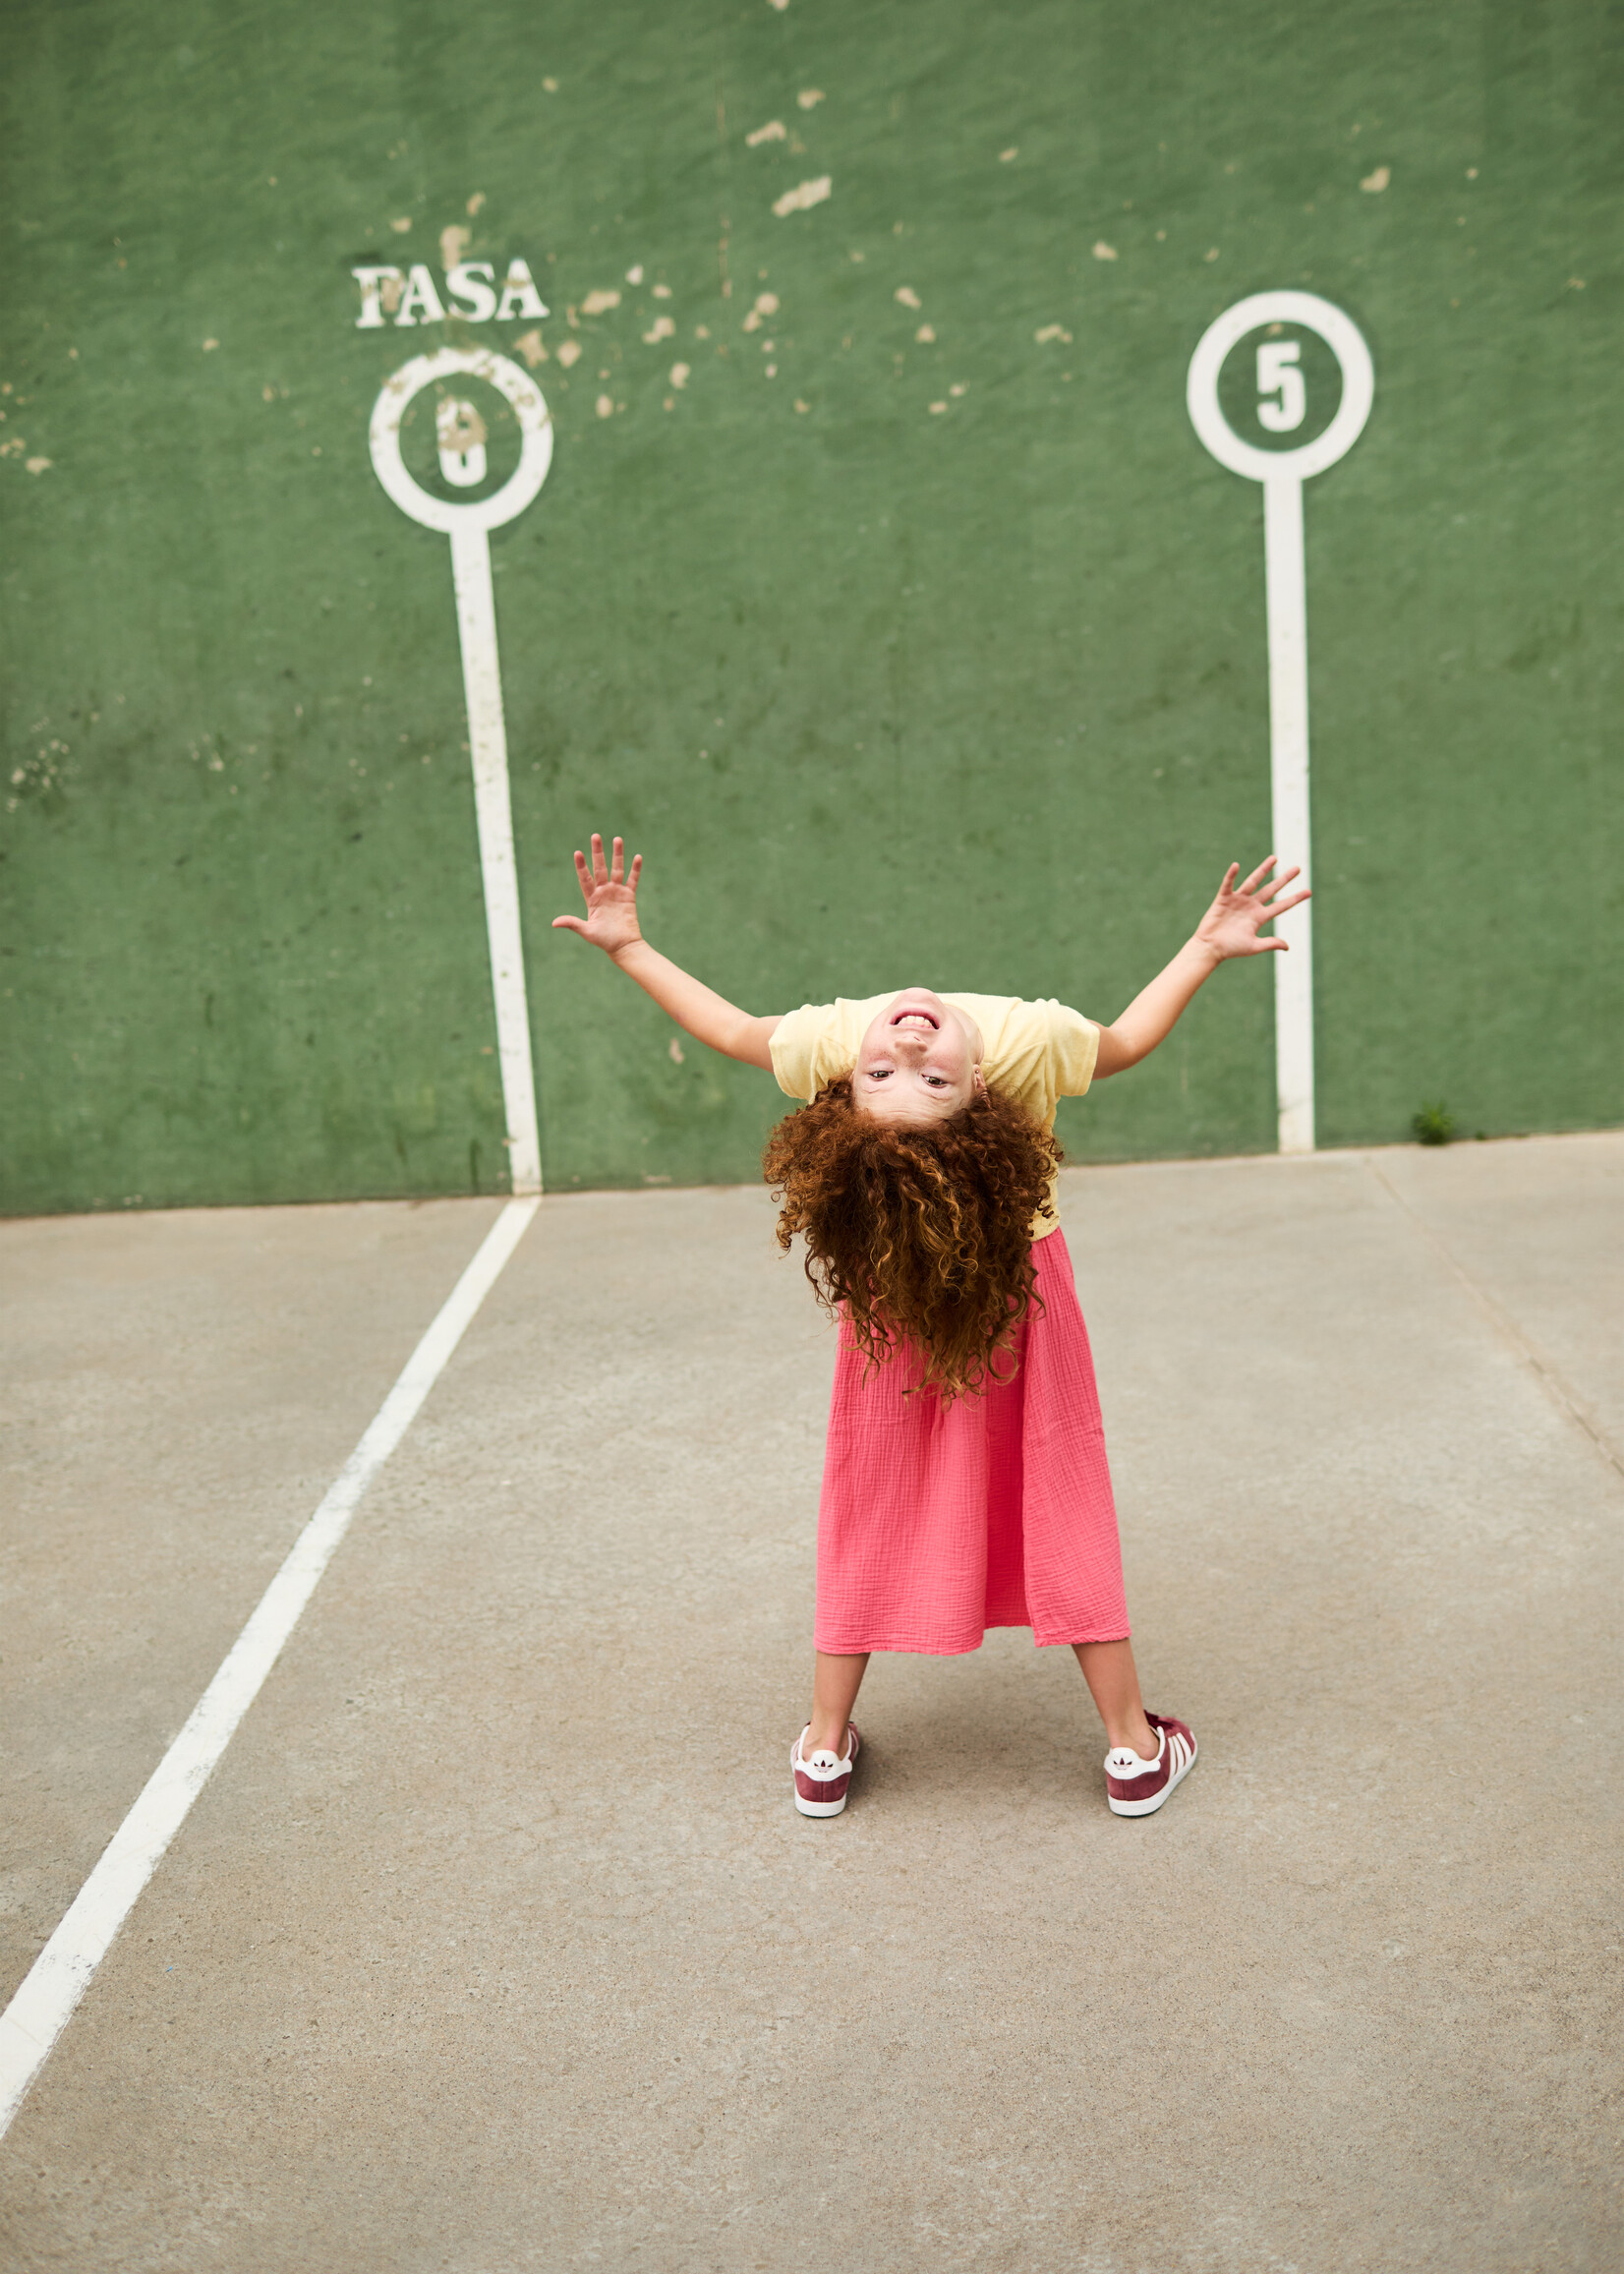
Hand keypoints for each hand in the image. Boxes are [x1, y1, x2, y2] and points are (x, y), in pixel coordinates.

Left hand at [552, 832, 644, 957]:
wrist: (623, 946)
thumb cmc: (604, 940)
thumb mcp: (586, 931)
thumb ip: (572, 923)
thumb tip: (554, 923)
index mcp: (591, 899)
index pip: (585, 878)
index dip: (581, 866)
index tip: (577, 852)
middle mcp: (603, 892)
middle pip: (600, 867)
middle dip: (597, 852)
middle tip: (595, 836)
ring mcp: (616, 892)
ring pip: (617, 869)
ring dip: (617, 854)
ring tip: (617, 838)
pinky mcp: (629, 896)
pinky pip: (633, 880)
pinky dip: (635, 869)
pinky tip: (637, 856)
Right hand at [1193, 856, 1310, 958]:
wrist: (1210, 948)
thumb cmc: (1231, 949)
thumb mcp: (1253, 946)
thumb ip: (1270, 943)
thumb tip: (1287, 946)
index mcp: (1259, 917)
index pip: (1281, 906)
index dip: (1295, 899)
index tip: (1309, 892)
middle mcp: (1251, 906)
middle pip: (1271, 889)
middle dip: (1284, 879)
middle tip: (1298, 868)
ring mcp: (1238, 900)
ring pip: (1253, 881)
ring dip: (1263, 870)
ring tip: (1274, 859)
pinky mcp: (1223, 898)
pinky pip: (1228, 884)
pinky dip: (1231, 875)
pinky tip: (1236, 865)